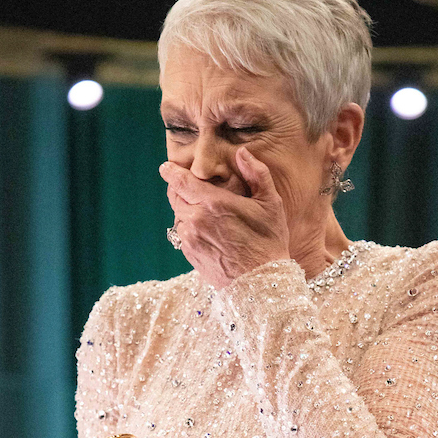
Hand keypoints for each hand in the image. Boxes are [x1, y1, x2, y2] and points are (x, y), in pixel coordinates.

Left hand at [159, 146, 289, 288]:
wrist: (261, 284)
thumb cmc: (269, 242)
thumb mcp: (271, 204)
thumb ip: (256, 174)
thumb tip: (242, 152)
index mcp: (213, 203)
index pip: (181, 181)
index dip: (171, 172)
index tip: (166, 167)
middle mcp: (196, 219)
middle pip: (175, 197)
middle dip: (180, 189)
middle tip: (190, 187)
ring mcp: (190, 238)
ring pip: (179, 215)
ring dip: (187, 210)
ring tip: (205, 212)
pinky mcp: (189, 255)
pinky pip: (183, 234)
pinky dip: (190, 228)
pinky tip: (208, 232)